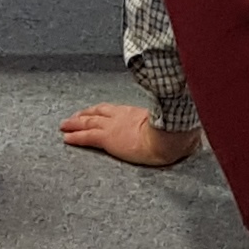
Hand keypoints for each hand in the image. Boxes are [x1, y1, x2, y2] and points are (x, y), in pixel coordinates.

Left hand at [60, 103, 202, 168]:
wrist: (169, 137)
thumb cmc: (174, 132)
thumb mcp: (170, 123)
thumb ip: (170, 125)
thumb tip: (184, 133)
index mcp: (135, 113)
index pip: (114, 109)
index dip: (101, 110)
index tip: (93, 111)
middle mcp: (121, 116)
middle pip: (97, 113)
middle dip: (83, 114)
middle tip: (72, 118)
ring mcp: (113, 127)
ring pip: (88, 122)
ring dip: (74, 124)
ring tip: (64, 126)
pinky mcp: (108, 139)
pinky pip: (87, 137)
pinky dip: (75, 137)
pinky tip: (66, 139)